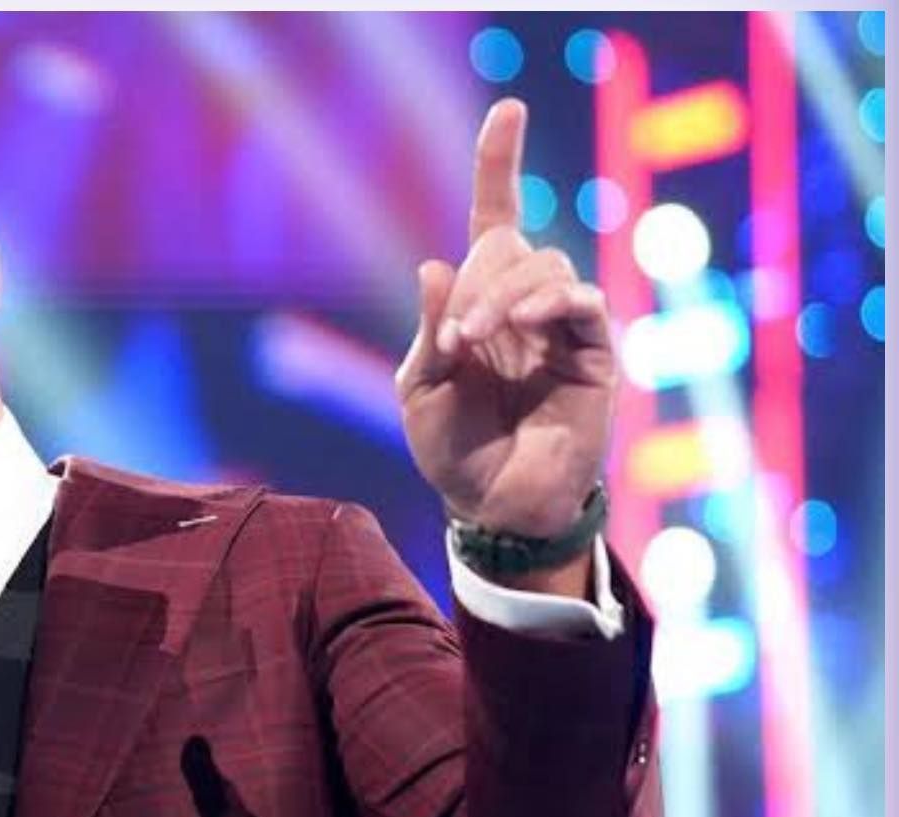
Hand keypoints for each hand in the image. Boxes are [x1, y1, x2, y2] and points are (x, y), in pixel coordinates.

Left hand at [396, 98, 618, 538]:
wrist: (492, 508)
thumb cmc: (452, 451)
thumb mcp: (421, 388)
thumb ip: (431, 328)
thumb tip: (435, 262)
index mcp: (480, 304)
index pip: (495, 219)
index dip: (500, 164)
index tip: (507, 108)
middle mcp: (524, 307)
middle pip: (513, 247)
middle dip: (477, 282)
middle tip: (456, 338)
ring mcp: (563, 328)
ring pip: (545, 268)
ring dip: (502, 296)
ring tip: (474, 343)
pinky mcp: (595, 353)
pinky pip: (581, 302)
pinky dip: (547, 302)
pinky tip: (519, 324)